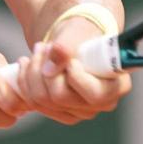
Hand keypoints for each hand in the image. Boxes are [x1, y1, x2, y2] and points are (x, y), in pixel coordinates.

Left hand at [16, 17, 131, 124]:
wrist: (73, 39)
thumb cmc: (82, 33)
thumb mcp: (77, 31)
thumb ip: (66, 45)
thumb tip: (50, 67)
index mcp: (117, 86)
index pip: (94, 94)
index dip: (75, 76)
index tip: (68, 57)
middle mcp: (100, 104)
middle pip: (60, 97)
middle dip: (45, 68)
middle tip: (44, 45)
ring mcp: (79, 111)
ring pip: (42, 100)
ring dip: (33, 71)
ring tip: (38, 49)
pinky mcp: (59, 112)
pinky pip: (33, 102)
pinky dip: (25, 80)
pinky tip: (28, 63)